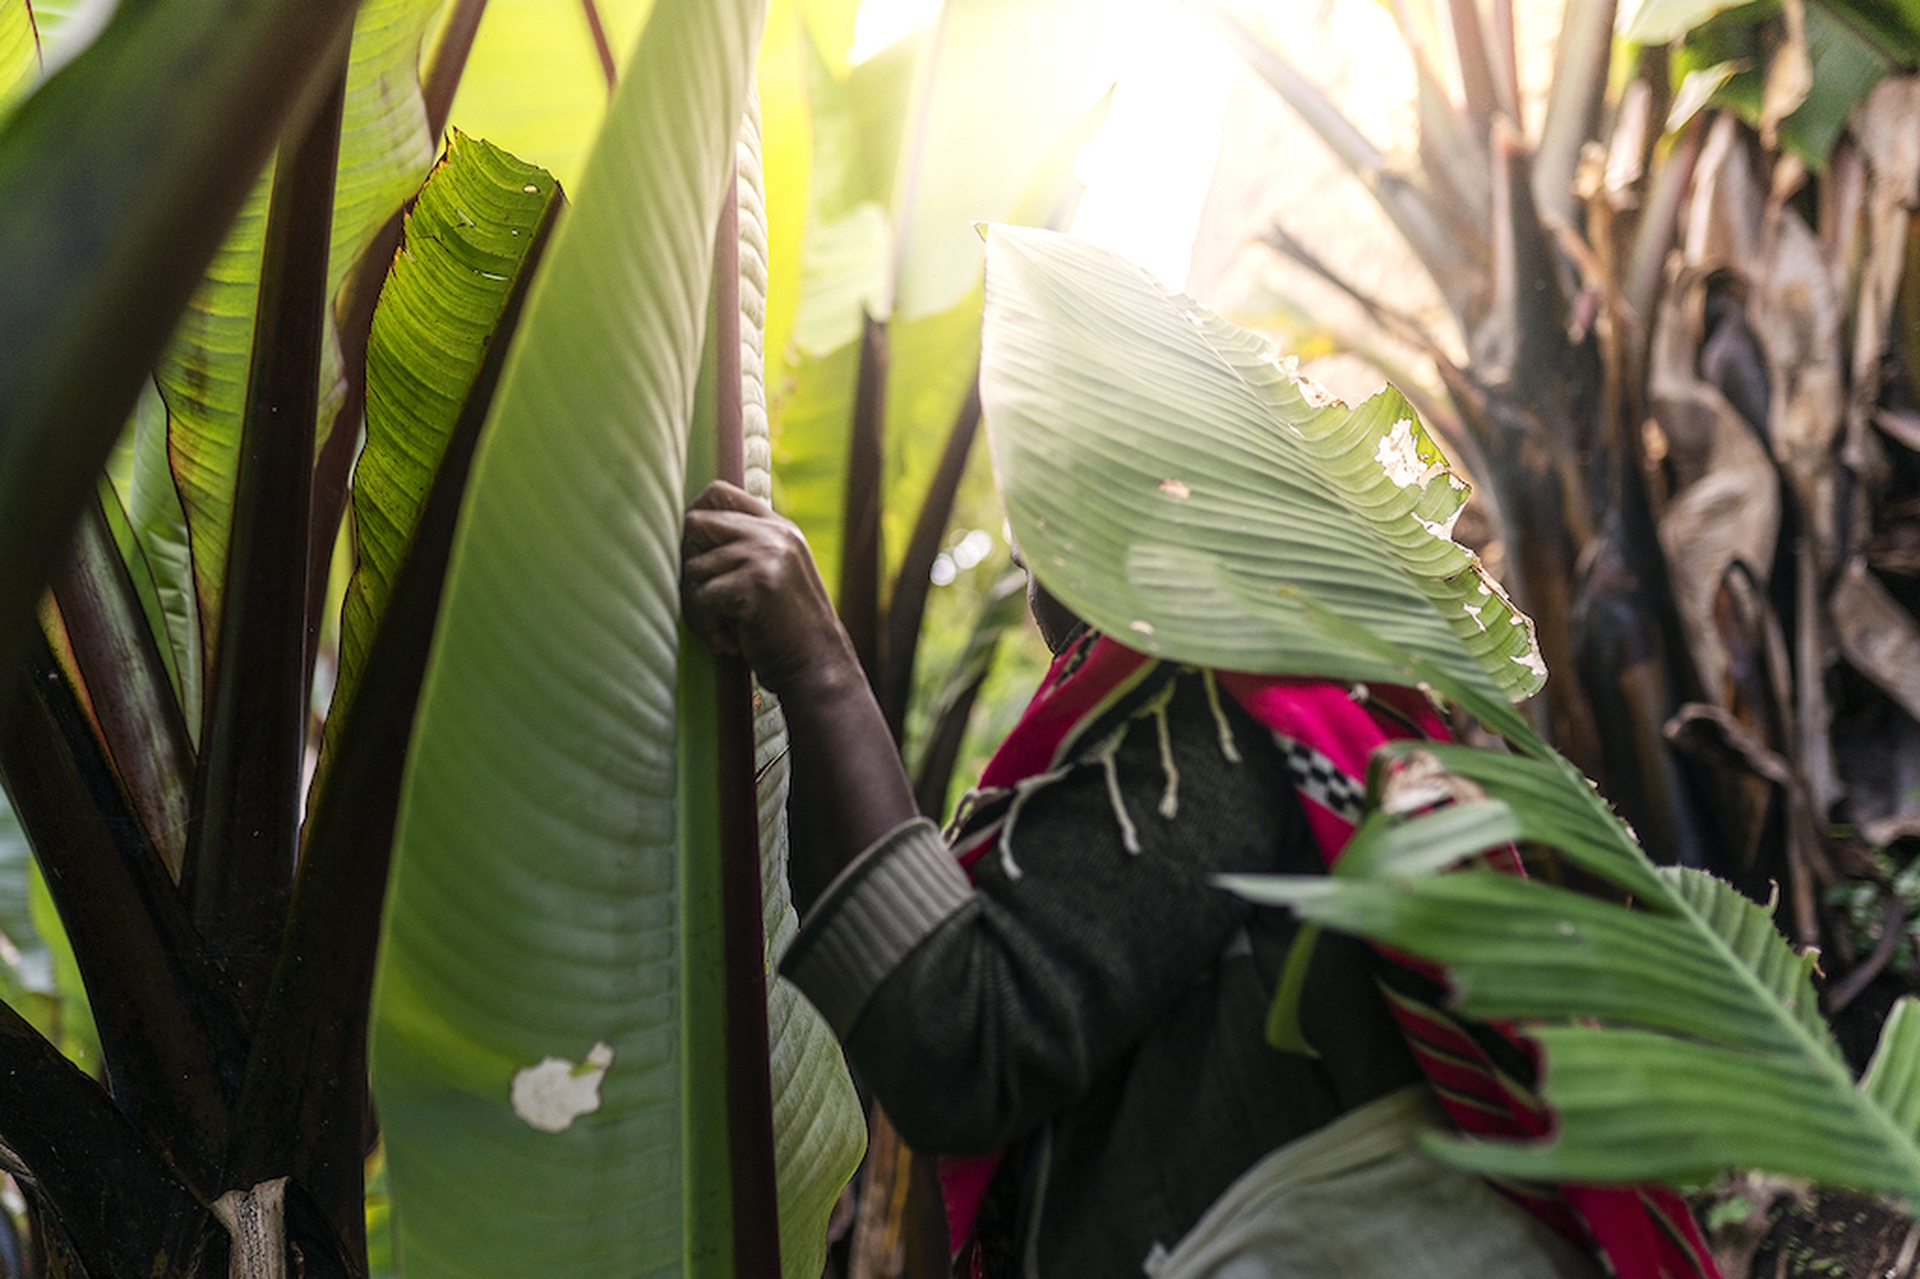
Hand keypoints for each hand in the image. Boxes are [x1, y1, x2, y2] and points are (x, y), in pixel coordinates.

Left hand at [681, 480, 858, 698]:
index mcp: (779, 528)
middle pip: (695, 523)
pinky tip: (731, 643)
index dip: (696, 519)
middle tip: (706, 600)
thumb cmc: (787, 630)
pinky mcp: (756, 585)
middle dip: (689, 564)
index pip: (718, 492)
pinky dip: (708, 628)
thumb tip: (686, 530)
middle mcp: (773, 535)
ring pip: (693, 568)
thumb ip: (747, 548)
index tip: (697, 556)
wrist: (820, 668)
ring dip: (698, 607)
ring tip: (724, 630)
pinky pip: (702, 598)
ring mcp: (766, 556)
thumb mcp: (776, 575)